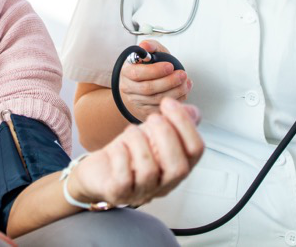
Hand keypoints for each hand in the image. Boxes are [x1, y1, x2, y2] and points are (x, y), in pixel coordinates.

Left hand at [70, 97, 203, 207]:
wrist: (99, 170)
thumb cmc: (129, 152)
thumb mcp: (153, 134)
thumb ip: (173, 123)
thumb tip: (192, 111)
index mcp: (177, 167)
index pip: (195, 150)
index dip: (185, 123)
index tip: (167, 103)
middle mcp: (164, 184)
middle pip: (179, 167)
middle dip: (166, 135)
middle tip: (153, 118)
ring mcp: (142, 191)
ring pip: (149, 171)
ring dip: (140, 142)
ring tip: (131, 131)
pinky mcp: (119, 193)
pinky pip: (124, 178)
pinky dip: (122, 156)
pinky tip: (119, 146)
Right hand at [120, 40, 191, 120]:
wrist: (142, 82)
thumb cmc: (147, 65)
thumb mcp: (149, 52)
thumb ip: (150, 46)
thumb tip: (146, 45)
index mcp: (127, 72)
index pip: (137, 73)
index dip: (155, 71)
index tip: (170, 66)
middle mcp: (129, 88)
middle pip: (148, 89)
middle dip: (168, 82)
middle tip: (182, 74)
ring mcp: (137, 101)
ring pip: (156, 100)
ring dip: (175, 91)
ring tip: (186, 82)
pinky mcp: (146, 111)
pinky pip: (161, 108)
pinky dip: (175, 101)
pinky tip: (184, 92)